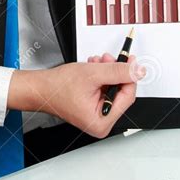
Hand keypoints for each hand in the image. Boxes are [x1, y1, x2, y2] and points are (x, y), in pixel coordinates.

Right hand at [7, 55, 145, 138]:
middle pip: (120, 92)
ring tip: (96, 62)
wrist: (41, 88)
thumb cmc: (58, 87)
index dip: (130, 76)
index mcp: (102, 122)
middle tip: (109, 58)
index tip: (131, 61)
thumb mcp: (93, 74)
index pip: (128, 96)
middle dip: (115, 72)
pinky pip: (104, 89)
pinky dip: (101, 76)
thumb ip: (118, 71)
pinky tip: (93, 68)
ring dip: (107, 71)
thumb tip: (138, 71)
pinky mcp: (93, 107)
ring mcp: (97, 115)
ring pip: (112, 88)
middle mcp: (101, 122)